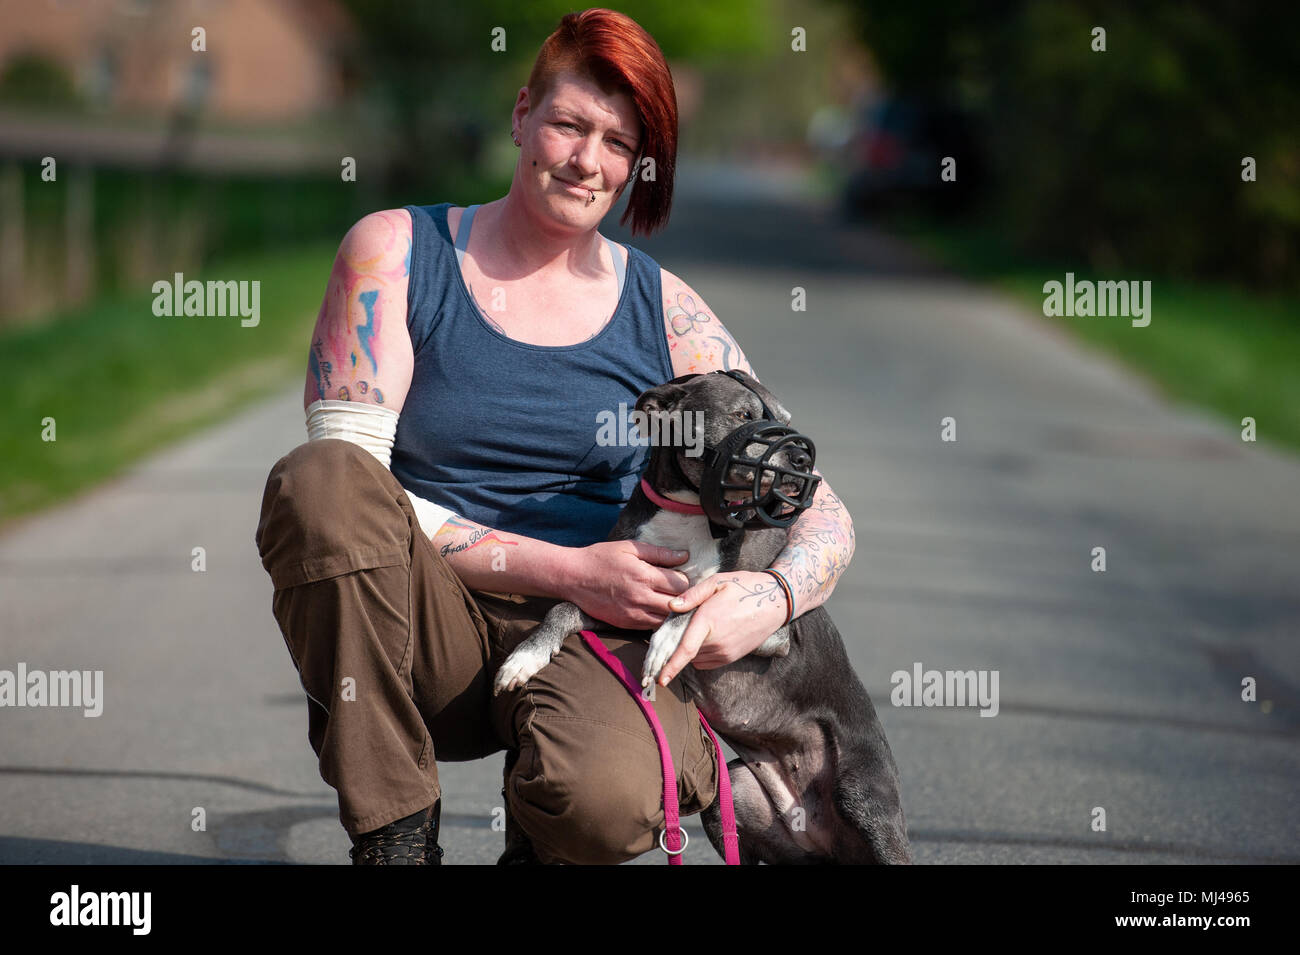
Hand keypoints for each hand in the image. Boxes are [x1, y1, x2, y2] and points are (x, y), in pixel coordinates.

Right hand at [561, 540, 691, 630]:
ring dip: (673, 613)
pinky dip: (658, 620)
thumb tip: (684, 555)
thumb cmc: (600, 558)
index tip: (681, 576)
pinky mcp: (625, 624)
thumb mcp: (630, 547)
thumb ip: (659, 552)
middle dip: (684, 598)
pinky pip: (651, 627)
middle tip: (681, 592)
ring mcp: (633, 614)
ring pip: (667, 620)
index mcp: (644, 576)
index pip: (681, 584)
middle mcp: (641, 598)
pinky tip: (657, 611)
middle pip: (678, 604)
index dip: (685, 580)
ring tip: (671, 603)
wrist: (572, 577)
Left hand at [656, 571, 788, 684]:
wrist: (775, 602)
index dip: (670, 666)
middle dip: (677, 645)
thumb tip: (671, 606)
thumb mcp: (717, 582)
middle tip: (681, 625)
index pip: (685, 650)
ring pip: (695, 659)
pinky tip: (706, 637)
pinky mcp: (732, 657)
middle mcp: (717, 641)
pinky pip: (706, 662)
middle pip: (686, 652)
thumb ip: (692, 595)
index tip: (659, 679)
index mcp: (708, 621)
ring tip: (698, 629)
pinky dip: (700, 655)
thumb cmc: (745, 587)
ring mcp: (726, 652)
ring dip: (689, 650)